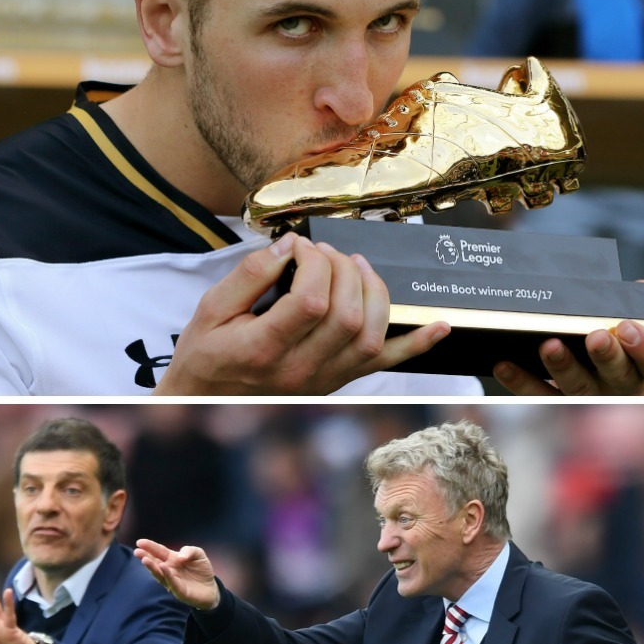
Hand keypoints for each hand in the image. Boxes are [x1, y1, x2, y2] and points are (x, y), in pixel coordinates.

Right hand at [132, 539, 220, 610]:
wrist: (211, 588)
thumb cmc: (201, 570)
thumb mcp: (199, 554)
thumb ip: (190, 551)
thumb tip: (179, 556)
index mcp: (171, 559)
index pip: (159, 551)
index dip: (150, 546)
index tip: (139, 542)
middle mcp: (168, 570)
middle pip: (155, 562)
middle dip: (145, 556)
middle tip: (137, 551)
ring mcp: (172, 581)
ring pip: (160, 574)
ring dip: (152, 567)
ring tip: (145, 559)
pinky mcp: (179, 591)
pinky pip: (172, 583)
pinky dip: (167, 575)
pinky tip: (163, 567)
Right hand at [155, 233, 450, 393]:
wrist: (204, 399)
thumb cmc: (205, 354)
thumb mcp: (210, 308)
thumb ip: (250, 274)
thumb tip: (291, 245)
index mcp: (263, 349)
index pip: (311, 299)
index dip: (314, 263)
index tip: (301, 247)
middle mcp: (298, 369)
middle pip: (347, 313)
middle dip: (342, 270)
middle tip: (322, 253)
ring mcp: (322, 379)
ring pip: (370, 333)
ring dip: (373, 291)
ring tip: (354, 268)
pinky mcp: (337, 382)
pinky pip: (385, 364)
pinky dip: (416, 345)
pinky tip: (440, 326)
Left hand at [493, 321, 643, 395]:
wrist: (574, 376)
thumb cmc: (602, 338)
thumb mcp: (615, 325)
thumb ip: (621, 307)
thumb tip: (637, 288)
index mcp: (640, 365)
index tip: (628, 326)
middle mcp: (620, 386)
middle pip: (620, 375)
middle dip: (607, 355)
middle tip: (595, 337)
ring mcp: (589, 400)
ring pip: (579, 388)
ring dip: (563, 367)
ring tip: (549, 345)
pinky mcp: (555, 406)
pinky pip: (538, 395)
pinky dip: (521, 381)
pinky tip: (504, 365)